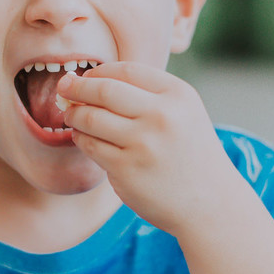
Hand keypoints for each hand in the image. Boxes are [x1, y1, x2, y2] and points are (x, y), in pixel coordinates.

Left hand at [58, 62, 238, 233]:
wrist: (210, 203)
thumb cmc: (189, 153)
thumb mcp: (183, 112)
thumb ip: (145, 94)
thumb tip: (87, 80)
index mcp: (178, 95)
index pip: (126, 70)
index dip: (99, 72)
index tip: (87, 78)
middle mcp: (162, 116)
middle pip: (103, 89)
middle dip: (76, 87)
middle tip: (63, 89)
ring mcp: (143, 143)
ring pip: (90, 118)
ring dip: (74, 114)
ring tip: (72, 116)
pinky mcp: (126, 169)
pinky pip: (90, 145)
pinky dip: (81, 138)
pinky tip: (84, 138)